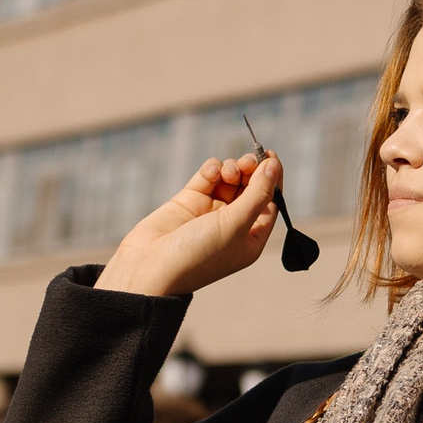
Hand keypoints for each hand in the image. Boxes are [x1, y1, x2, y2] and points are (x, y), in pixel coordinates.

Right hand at [94, 155, 281, 298]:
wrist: (150, 267)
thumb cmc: (198, 255)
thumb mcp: (236, 225)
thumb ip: (257, 194)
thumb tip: (273, 167)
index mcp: (250, 239)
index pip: (270, 203)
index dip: (273, 179)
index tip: (271, 155)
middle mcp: (232, 225)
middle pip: (251, 188)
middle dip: (251, 171)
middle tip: (247, 161)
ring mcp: (209, 213)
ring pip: (229, 179)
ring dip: (232, 168)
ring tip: (228, 171)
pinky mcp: (188, 202)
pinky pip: (207, 178)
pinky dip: (211, 170)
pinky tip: (211, 172)